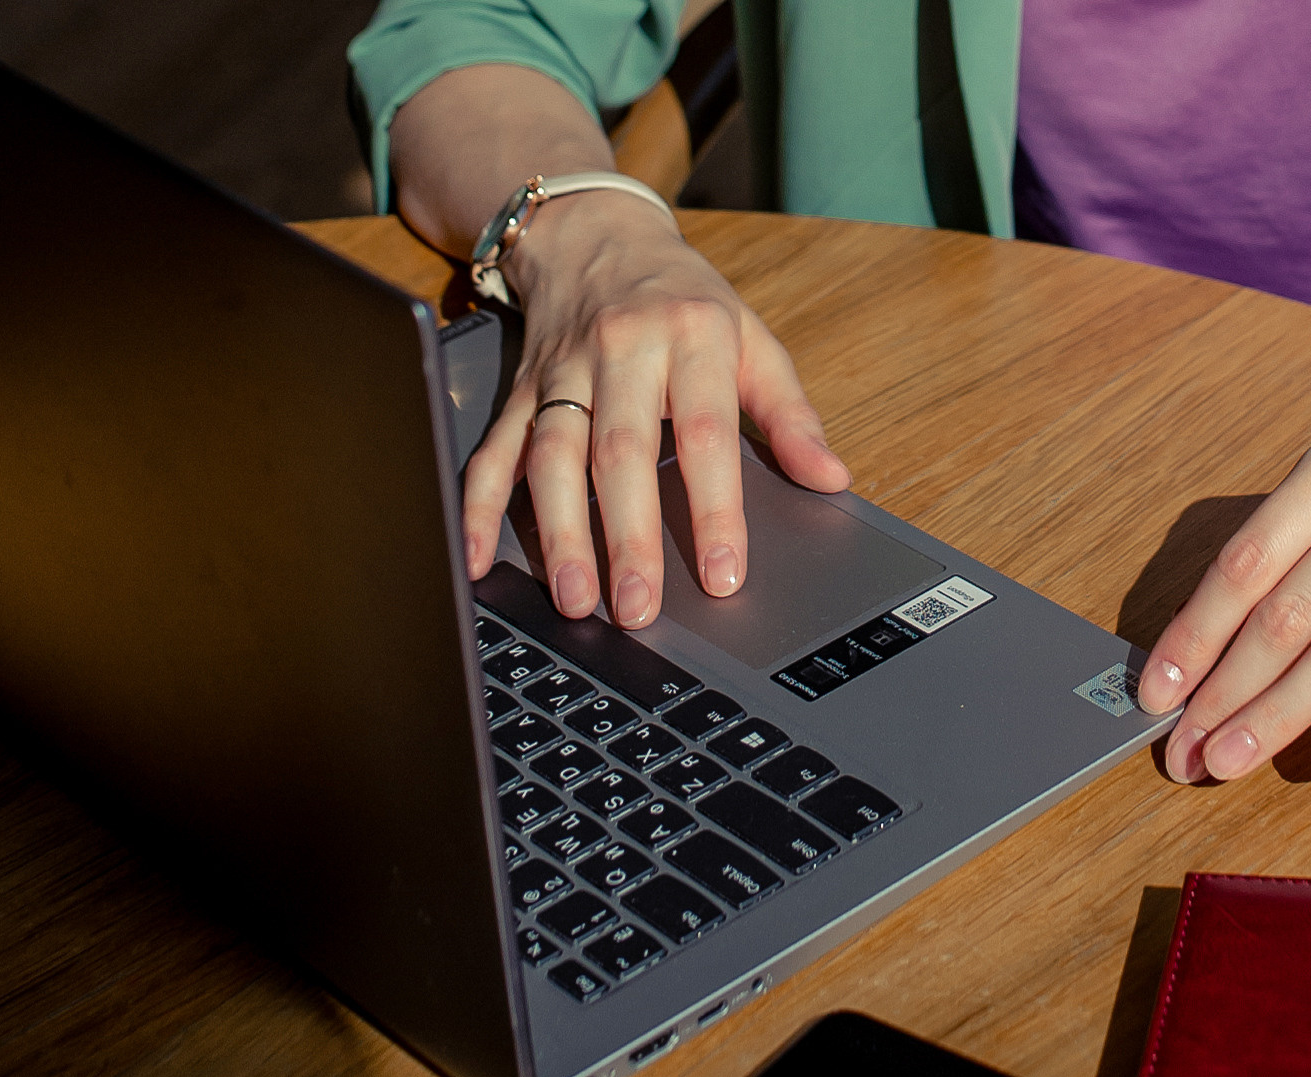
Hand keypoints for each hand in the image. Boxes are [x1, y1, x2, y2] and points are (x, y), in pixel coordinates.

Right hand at [460, 189, 849, 625]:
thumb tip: (831, 478)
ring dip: (561, 534)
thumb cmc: (684, 300)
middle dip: (629, 536)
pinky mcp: (517, 390)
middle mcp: (620, 352)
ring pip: (553, 458)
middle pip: (621, 453)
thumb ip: (789, 414)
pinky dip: (480, 507)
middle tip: (638, 608)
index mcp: (690, 337)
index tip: (722, 575)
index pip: (705, 433)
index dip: (713, 509)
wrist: (595, 234)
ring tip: (575, 599)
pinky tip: (480, 560)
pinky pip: (493, 450)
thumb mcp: (752, 339)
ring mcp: (561, 372)